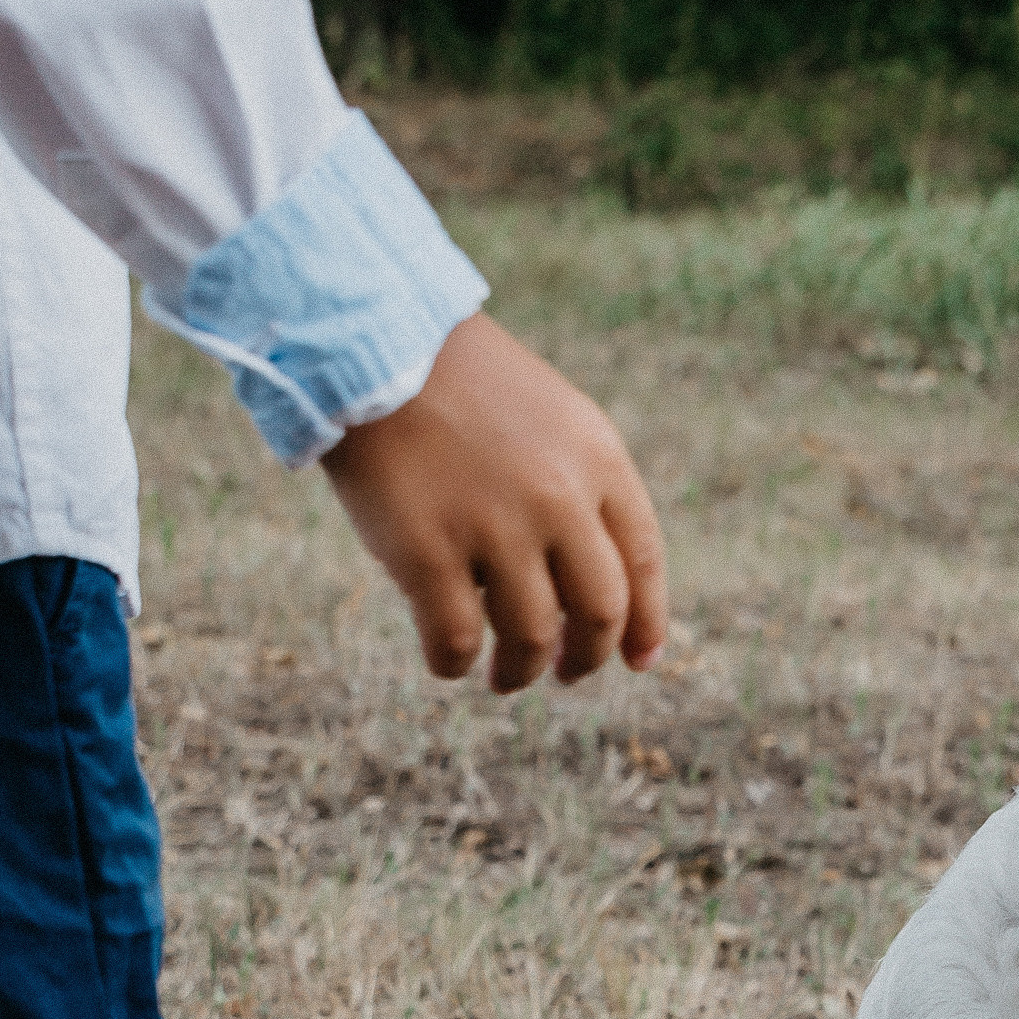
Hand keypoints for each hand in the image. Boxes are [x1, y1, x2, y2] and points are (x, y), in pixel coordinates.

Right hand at [321, 314, 667, 692]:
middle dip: (587, 656)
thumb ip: (583, 491)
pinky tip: (450, 662)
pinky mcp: (427, 552)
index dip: (646, 622)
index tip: (638, 660)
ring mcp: (493, 527)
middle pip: (598, 610)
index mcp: (596, 458)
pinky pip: (455, 640)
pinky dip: (454, 664)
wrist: (373, 342)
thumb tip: (594, 597)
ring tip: (506, 676)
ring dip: (521, 670)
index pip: (641, 560)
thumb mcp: (551, 420)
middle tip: (567, 672)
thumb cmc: (461, 386)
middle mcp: (557, 497)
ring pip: (530, 638)